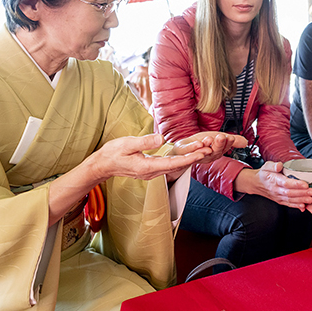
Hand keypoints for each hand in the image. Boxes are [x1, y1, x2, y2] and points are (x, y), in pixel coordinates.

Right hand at [90, 134, 211, 180]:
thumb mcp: (127, 143)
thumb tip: (161, 138)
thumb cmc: (113, 153)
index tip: (201, 153)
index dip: (189, 158)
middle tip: (209, 149)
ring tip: (203, 150)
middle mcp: (152, 173)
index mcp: (147, 167)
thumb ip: (144, 141)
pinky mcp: (150, 169)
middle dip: (194, 158)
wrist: (103, 165)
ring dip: (189, 159)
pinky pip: (169, 165)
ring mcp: (151, 173)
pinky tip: (188, 155)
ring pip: (175, 166)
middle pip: (177, 165)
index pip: (173, 163)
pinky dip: (181, 160)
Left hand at [172, 131, 247, 163]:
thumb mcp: (219, 139)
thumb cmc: (203, 143)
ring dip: (207, 146)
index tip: (230, 137)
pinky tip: (198, 143)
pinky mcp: (184, 152)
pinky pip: (189, 150)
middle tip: (221, 137)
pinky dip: (193, 147)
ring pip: (203, 152)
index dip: (228, 143)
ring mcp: (196, 155)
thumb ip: (233, 141)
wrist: (185, 147)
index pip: (224, 148)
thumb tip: (246, 142)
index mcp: (217, 152)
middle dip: (218, 144)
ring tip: (209, 139)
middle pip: (215, 152)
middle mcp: (208, 155)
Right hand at [241, 161, 311, 213]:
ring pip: (290, 200)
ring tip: (311, 199)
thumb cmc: (264, 174)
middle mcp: (276, 190)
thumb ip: (273, 165)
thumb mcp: (266, 166)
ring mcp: (278, 197)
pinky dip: (296, 206)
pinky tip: (304, 206)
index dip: (296, 184)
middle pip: (290, 193)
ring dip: (301, 200)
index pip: (286, 183)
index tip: (305, 184)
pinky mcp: (280, 201)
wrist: (256, 184)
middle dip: (302, 193)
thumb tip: (279, 165)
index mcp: (274, 180)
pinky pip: (288, 204)